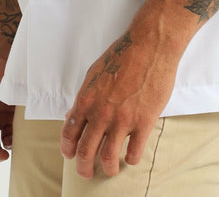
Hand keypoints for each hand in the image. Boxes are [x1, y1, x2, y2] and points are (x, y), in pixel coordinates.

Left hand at [60, 24, 180, 178]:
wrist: (150, 45)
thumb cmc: (123, 55)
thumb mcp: (95, 72)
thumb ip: (85, 96)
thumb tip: (74, 115)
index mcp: (87, 99)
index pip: (70, 132)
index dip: (68, 149)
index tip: (70, 155)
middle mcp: (101, 112)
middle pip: (86, 151)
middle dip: (84, 167)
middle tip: (87, 172)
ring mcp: (122, 119)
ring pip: (108, 157)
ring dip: (108, 168)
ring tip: (111, 168)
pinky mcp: (144, 122)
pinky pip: (134, 152)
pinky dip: (131, 159)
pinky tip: (132, 156)